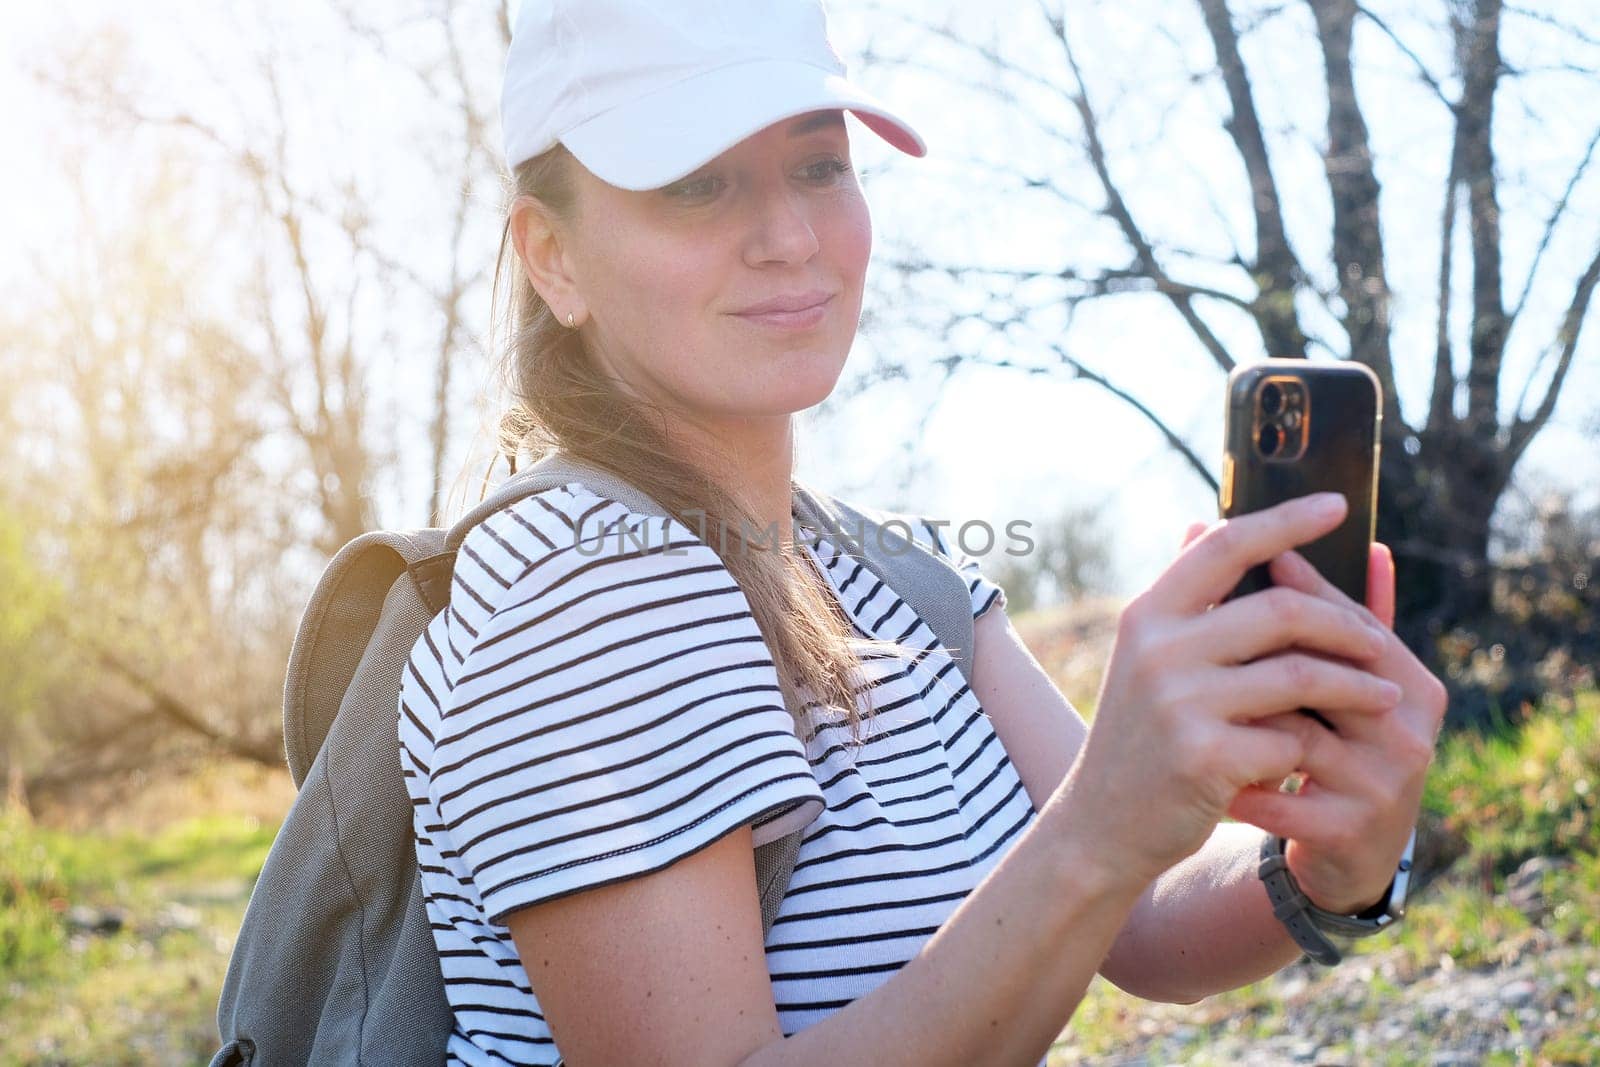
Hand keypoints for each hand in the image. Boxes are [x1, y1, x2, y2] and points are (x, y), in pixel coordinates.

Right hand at [1059, 493, 1403, 890]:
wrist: (1101, 824)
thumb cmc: (1141, 734)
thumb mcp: (1146, 657)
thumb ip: (1183, 597)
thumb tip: (1203, 522)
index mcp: (1148, 614)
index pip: (1226, 546)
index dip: (1286, 522)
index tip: (1339, 505)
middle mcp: (1158, 649)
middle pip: (1282, 610)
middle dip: (1346, 625)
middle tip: (1380, 643)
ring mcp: (1178, 703)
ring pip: (1299, 675)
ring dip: (1356, 687)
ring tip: (1386, 697)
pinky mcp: (1203, 758)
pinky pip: (1290, 739)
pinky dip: (1308, 747)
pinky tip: (1309, 758)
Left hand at [1225, 542, 1447, 914]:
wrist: (1346, 856)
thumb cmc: (1331, 749)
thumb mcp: (1329, 686)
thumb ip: (1311, 617)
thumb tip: (1266, 539)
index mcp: (1410, 682)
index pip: (1350, 622)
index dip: (1297, 592)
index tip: (1244, 567)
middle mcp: (1408, 728)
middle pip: (1325, 672)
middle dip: (1258, 657)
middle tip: (1197, 641)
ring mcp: (1385, 781)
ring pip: (1297, 733)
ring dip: (1241, 724)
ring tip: (1194, 710)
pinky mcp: (1352, 829)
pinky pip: (1281, 800)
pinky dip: (1239, 789)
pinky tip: (1207, 782)